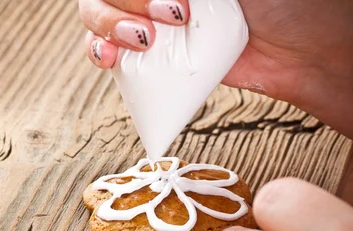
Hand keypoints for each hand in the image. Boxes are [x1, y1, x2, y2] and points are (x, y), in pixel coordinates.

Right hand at [78, 0, 352, 137]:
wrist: (300, 52)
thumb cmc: (282, 2)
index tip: (174, 5)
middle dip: (125, 6)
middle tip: (166, 22)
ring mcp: (152, 22)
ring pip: (97, 17)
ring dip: (107, 28)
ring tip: (139, 44)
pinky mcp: (153, 57)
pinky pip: (107, 50)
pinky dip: (100, 52)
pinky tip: (111, 59)